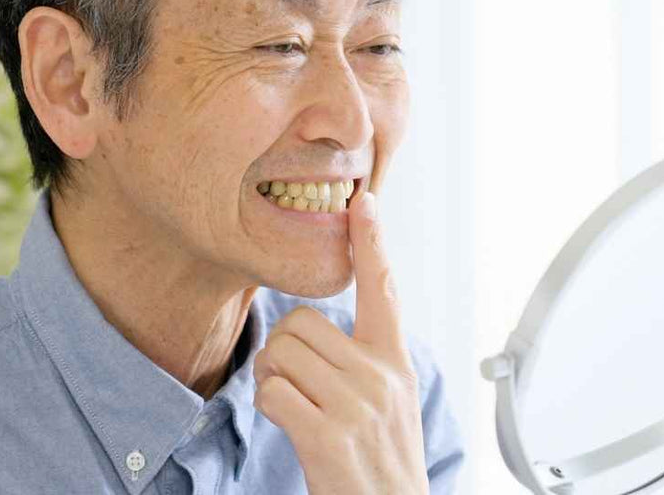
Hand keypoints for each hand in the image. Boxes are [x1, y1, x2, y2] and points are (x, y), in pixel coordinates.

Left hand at [252, 190, 428, 494]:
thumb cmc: (382, 464)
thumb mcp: (390, 403)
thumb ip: (364, 363)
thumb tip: (313, 335)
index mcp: (394, 363)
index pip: (384, 289)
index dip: (371, 242)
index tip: (364, 201)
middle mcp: (380, 377)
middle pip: (301, 323)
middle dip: (282, 350)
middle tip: (291, 381)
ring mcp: (357, 406)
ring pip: (282, 353)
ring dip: (272, 378)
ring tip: (292, 403)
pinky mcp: (330, 437)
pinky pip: (273, 392)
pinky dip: (269, 405)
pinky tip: (289, 422)